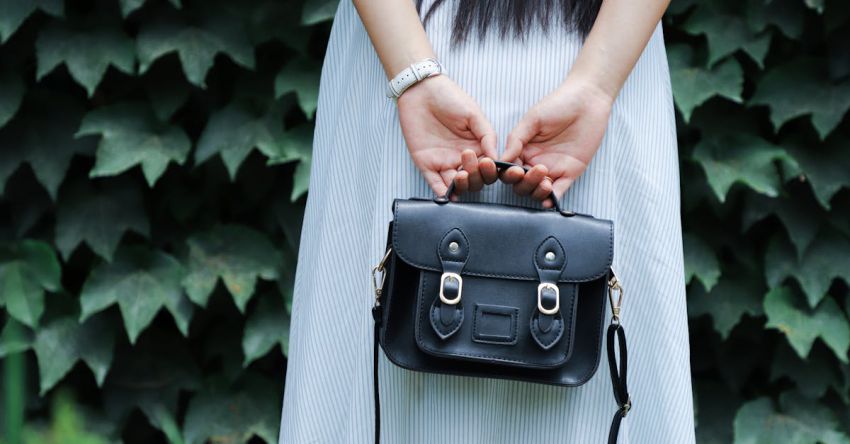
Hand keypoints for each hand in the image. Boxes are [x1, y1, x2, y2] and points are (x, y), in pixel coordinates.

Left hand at [397, 75, 498, 197]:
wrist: (421, 90)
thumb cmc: (449, 97)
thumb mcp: (473, 114)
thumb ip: (487, 136)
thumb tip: (497, 158)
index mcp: (477, 147)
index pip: (488, 168)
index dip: (490, 170)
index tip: (488, 163)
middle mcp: (462, 158)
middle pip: (475, 180)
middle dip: (477, 177)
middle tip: (473, 163)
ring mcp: (444, 162)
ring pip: (457, 185)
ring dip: (462, 186)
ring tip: (461, 176)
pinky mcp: (426, 163)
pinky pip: (435, 183)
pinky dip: (442, 192)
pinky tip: (448, 195)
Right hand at [500, 78, 613, 207]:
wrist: (588, 100)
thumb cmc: (559, 104)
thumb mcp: (532, 119)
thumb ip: (516, 139)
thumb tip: (501, 159)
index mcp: (523, 149)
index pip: (509, 169)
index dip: (508, 174)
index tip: (513, 170)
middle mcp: (535, 161)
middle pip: (521, 183)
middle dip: (523, 183)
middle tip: (531, 172)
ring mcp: (553, 168)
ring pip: (537, 190)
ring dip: (536, 191)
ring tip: (544, 182)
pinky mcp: (570, 172)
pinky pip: (559, 191)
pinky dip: (552, 198)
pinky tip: (549, 199)